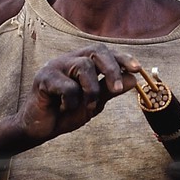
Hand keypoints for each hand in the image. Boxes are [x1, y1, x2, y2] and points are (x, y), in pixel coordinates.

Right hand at [15, 45, 141, 145]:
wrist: (41, 129)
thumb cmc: (65, 113)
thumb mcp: (94, 102)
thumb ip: (111, 89)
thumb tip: (134, 78)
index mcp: (81, 62)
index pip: (105, 52)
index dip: (122, 58)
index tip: (138, 69)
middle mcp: (69, 60)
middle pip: (96, 50)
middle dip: (111, 69)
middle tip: (118, 89)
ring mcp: (55, 66)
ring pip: (83, 67)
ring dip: (91, 91)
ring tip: (86, 106)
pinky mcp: (43, 78)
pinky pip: (67, 87)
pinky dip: (70, 102)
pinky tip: (62, 108)